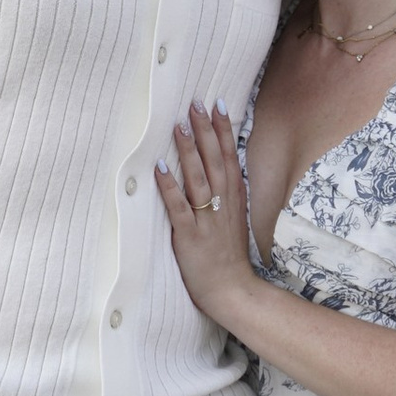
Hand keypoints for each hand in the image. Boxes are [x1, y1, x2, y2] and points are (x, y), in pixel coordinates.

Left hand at [156, 101, 257, 326]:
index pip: (229, 157)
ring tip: (179, 126)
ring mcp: (208, 220)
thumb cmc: (228, 256)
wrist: (233, 291)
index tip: (218, 104)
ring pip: (199, 179)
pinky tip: (161, 169)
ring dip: (189, 152)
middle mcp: (223, 204)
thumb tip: (222, 165)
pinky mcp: (191, 236)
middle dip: (205, 131)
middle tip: (196, 103)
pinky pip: (180, 208)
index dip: (223, 130)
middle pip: (215, 161)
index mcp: (233, 198)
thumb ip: (229, 192)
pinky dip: (170, 188)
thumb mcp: (234, 218)